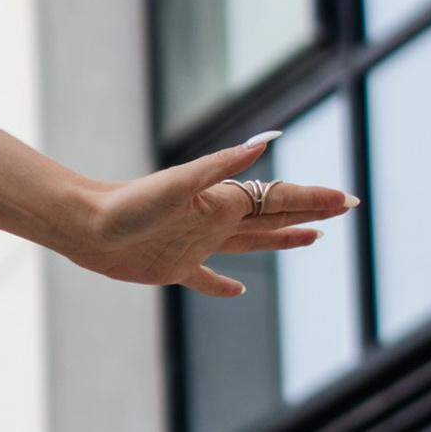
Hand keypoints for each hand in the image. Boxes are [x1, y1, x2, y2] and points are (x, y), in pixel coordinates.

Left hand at [80, 130, 354, 297]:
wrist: (85, 226)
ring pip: (251, 244)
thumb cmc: (128, 204)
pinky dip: (223, 286)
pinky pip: (207, 279)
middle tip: (345, 208)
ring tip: (313, 238)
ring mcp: (196, 246)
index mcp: (220, 201)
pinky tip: (239, 292)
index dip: (312, 200)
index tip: (345, 200)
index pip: (277, 199)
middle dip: (309, 212)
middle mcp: (213, 221)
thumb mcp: (180, 182)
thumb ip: (223, 164)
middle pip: (272, 217)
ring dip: (282, 240)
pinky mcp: (174, 269)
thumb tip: (267, 139)